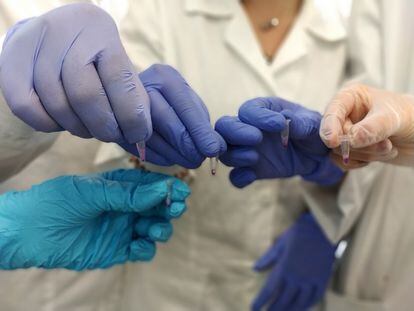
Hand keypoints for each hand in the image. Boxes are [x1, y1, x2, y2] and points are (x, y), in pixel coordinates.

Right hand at [0, 3, 151, 143]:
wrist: (52, 38)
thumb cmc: (94, 59)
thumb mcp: (117, 68)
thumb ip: (133, 98)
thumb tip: (142, 138)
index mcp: (99, 30)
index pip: (120, 80)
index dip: (132, 116)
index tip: (138, 136)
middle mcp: (65, 30)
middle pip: (85, 95)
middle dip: (104, 127)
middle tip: (111, 136)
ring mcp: (35, 44)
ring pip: (57, 104)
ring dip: (78, 128)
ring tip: (90, 128)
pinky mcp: (11, 60)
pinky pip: (27, 107)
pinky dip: (49, 125)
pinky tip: (62, 122)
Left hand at [0, 169, 189, 269]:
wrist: (30, 231)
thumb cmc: (58, 202)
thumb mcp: (93, 191)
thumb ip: (128, 193)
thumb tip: (161, 190)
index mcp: (121, 186)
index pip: (152, 185)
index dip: (168, 187)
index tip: (180, 190)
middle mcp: (126, 206)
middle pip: (159, 207)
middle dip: (170, 207)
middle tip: (174, 209)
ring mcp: (124, 228)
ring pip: (155, 228)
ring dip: (161, 228)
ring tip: (153, 229)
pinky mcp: (118, 250)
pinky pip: (142, 250)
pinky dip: (146, 249)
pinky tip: (137, 246)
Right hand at [120, 64, 226, 167]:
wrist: (131, 94)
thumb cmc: (170, 101)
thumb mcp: (189, 103)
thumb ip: (202, 123)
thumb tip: (216, 148)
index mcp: (165, 77)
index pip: (185, 107)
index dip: (200, 132)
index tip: (213, 150)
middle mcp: (142, 86)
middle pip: (167, 122)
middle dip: (187, 146)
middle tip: (200, 160)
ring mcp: (122, 105)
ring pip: (152, 137)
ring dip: (174, 155)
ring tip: (189, 161)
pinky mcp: (115, 125)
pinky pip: (138, 146)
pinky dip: (158, 157)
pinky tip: (171, 160)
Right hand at [215, 97, 342, 187]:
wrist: (318, 155)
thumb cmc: (313, 131)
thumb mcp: (313, 123)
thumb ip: (301, 122)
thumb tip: (288, 121)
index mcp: (262, 110)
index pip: (248, 110)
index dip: (258, 117)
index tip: (278, 125)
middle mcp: (249, 128)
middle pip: (225, 127)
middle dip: (235, 133)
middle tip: (256, 139)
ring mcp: (248, 150)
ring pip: (226, 152)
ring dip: (235, 155)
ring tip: (255, 157)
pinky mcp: (252, 170)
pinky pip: (236, 176)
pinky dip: (239, 177)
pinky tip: (251, 176)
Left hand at [252, 213, 336, 310]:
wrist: (322, 228)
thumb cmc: (298, 233)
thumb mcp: (280, 243)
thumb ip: (268, 258)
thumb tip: (255, 268)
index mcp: (284, 268)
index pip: (269, 289)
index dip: (261, 300)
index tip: (253, 307)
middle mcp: (297, 277)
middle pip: (283, 299)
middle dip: (274, 309)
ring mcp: (311, 280)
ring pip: (300, 302)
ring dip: (290, 310)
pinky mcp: (323, 279)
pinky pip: (316, 297)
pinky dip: (308, 305)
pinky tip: (303, 307)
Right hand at [320, 84, 413, 166]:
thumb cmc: (411, 116)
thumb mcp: (394, 118)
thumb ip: (372, 128)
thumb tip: (350, 140)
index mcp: (350, 97)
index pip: (332, 112)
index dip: (330, 127)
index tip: (333, 142)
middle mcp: (344, 114)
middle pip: (335, 135)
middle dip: (359, 145)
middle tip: (386, 145)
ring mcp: (346, 132)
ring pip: (339, 151)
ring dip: (366, 154)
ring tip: (389, 148)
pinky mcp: (350, 148)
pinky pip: (344, 161)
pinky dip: (361, 162)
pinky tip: (380, 155)